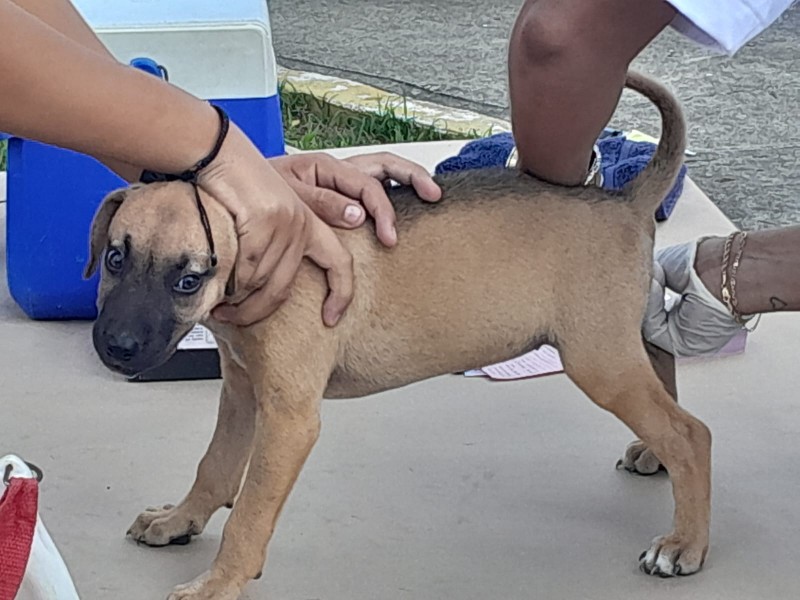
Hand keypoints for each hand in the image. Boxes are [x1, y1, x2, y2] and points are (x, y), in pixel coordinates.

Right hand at [199, 125, 353, 326]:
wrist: (219, 155)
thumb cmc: (237, 188)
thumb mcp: (268, 219)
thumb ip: (276, 251)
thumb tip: (262, 290)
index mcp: (309, 225)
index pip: (340, 264)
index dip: (341, 294)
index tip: (333, 318)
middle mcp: (301, 225)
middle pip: (283, 287)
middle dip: (254, 311)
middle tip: (231, 317)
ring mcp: (285, 222)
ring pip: (260, 281)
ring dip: (234, 295)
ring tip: (216, 296)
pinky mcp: (266, 220)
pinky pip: (245, 267)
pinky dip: (227, 278)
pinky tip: (214, 277)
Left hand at [270, 151, 441, 246]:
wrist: (232, 185)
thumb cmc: (254, 188)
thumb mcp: (285, 195)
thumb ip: (321, 202)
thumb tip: (358, 214)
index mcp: (326, 168)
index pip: (368, 186)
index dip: (382, 213)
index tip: (389, 240)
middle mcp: (337, 171)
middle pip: (386, 165)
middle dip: (413, 178)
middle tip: (433, 196)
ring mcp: (339, 181)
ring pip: (383, 173)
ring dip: (407, 180)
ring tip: (430, 194)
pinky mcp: (337, 194)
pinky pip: (370, 188)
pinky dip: (390, 192)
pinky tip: (403, 205)